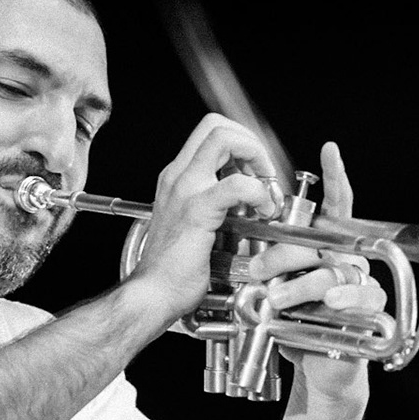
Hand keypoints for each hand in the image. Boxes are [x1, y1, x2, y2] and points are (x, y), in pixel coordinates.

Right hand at [124, 113, 281, 325]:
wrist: (153, 294)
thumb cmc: (173, 270)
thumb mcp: (194, 224)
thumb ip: (216, 204)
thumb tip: (247, 196)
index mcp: (177, 178)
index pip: (209, 132)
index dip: (240, 141)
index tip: (255, 169)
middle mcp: (178, 177)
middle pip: (217, 125)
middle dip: (250, 142)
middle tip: (264, 173)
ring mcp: (185, 190)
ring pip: (225, 139)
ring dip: (256, 157)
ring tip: (265, 190)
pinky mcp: (197, 211)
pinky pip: (237, 185)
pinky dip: (259, 193)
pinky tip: (264, 211)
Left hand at [252, 142, 384, 403]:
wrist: (318, 365)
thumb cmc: (296, 324)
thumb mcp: (274, 289)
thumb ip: (266, 264)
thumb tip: (242, 246)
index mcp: (323, 248)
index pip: (333, 207)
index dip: (335, 178)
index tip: (329, 151)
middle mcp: (344, 260)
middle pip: (322, 242)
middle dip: (285, 254)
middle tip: (256, 270)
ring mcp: (357, 282)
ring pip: (335, 272)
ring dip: (302, 285)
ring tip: (276, 299)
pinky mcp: (368, 308)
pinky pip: (364, 296)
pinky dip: (345, 299)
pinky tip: (329, 304)